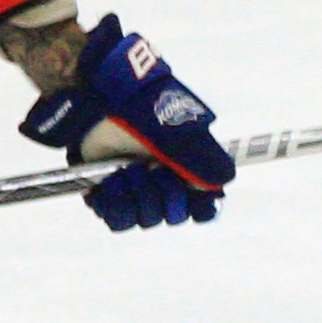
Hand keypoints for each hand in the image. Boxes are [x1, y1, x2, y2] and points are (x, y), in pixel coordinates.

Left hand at [18, 13, 228, 229]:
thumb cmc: (147, 112)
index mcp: (189, 169)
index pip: (203, 209)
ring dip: (137, 199)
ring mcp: (135, 190)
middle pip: (171, 217)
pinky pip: (115, 220)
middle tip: (150, 169)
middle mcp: (164, 183)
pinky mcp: (108, 192)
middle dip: (162, 196)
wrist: (102, 102)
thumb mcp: (183, 134)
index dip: (199, 210)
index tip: (193, 199)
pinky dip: (113, 206)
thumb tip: (219, 186)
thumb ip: (203, 161)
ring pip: (144, 220)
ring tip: (127, 172)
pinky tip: (111, 182)